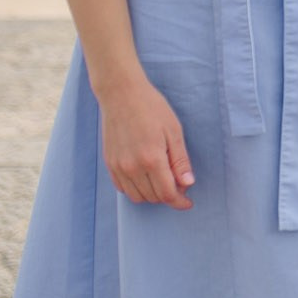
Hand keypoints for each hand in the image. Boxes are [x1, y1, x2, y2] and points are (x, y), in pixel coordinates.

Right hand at [98, 77, 194, 208]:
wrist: (121, 94)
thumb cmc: (152, 108)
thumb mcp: (174, 131)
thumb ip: (180, 161)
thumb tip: (187, 184)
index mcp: (152, 159)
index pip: (167, 194)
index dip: (180, 202)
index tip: (188, 203)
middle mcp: (132, 167)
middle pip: (154, 197)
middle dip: (169, 195)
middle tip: (178, 182)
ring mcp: (118, 167)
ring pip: (137, 197)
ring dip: (153, 194)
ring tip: (162, 178)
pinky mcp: (109, 163)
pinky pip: (123, 188)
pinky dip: (136, 189)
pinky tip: (146, 176)